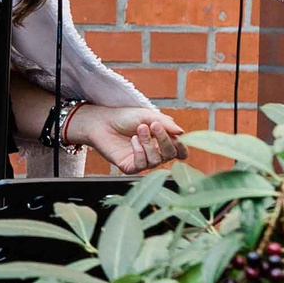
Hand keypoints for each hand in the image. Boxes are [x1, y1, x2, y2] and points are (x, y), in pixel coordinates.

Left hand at [68, 103, 186, 173]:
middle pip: (170, 155)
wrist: (102, 121)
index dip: (181, 146)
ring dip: (149, 143)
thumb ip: (165, 123)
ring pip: (156, 161)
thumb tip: (182, 132)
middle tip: (154, 126)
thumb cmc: (124, 117)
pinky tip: (133, 140)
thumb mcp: (147, 115)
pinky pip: (141, 165)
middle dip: (165, 140)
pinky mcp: (129, 167)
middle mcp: (154, 153)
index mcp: (161, 141)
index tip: (178, 137)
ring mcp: (142, 161)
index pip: (178, 150)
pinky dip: (139, 151)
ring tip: (140, 129)